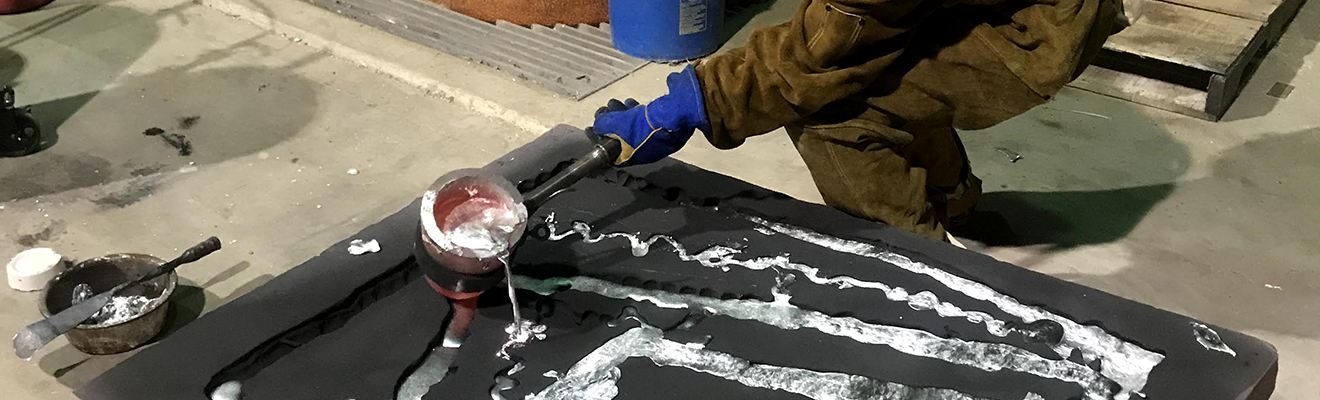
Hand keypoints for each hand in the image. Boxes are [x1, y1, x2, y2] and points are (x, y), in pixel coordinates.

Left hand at [591, 65, 709, 165]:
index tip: (590, 127)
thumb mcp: (621, 124)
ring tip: (618, 103)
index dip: (598, 139)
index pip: (610, 154)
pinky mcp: (663, 126)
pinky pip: (644, 121)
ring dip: (622, 115)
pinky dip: (635, 113)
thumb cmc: (646, 124)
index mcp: (634, 157)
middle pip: (620, 139)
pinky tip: (633, 103)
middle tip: (606, 109)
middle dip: (610, 123)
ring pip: (632, 128)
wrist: (678, 114)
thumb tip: (599, 123)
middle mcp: (644, 151)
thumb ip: (606, 124)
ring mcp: (655, 139)